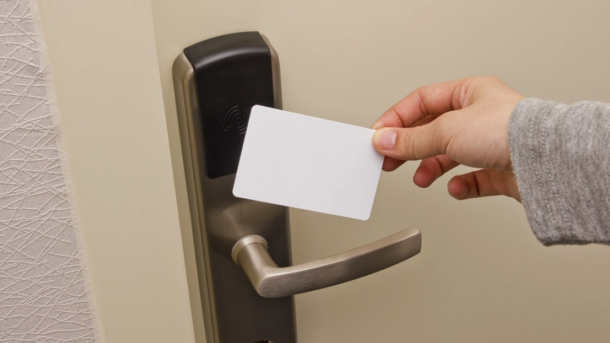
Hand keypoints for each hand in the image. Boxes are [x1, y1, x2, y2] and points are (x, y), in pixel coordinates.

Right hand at [371, 76, 523, 200]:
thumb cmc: (509, 131)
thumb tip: (384, 140)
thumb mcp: (446, 130)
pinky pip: (474, 178)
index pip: (422, 101)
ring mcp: (492, 143)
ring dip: (432, 167)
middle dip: (410, 147)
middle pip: (433, 130)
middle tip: (389, 160)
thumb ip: (411, 139)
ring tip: (421, 179)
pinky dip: (461, 184)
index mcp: (470, 93)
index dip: (397, 118)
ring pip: (451, 155)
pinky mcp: (502, 169)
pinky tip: (456, 187)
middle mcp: (481, 115)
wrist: (546, 162)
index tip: (379, 136)